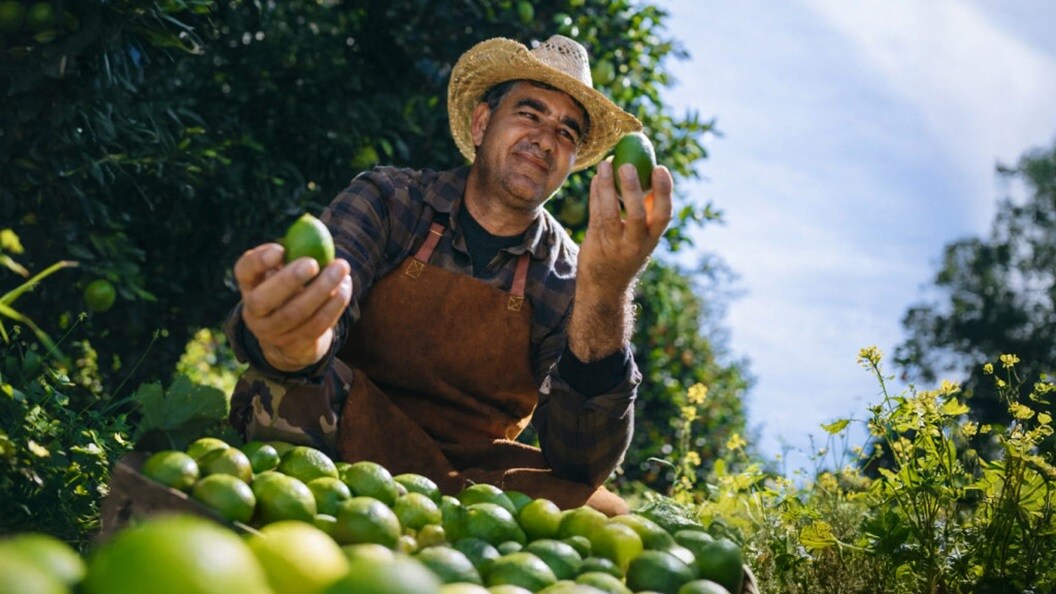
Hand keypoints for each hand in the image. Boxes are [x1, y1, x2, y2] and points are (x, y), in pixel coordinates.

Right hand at [233, 243, 351, 370]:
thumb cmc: (293, 289)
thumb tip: (312, 225)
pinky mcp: (294, 346)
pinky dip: (333, 306)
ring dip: (322, 290)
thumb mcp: (287, 271)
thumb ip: (295, 253)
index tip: (281, 249)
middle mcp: (253, 311)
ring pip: (295, 313)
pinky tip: (345, 288)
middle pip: (264, 299)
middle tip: (314, 262)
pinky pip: (316, 326)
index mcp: (250, 285)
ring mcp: (271, 332)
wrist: (293, 336)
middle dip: (290, 279)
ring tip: (341, 270)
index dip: (259, 261)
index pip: (244, 270)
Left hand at [579, 159, 672, 294]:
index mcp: (652, 238)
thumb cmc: (627, 251)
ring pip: (609, 214)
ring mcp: (613, 245)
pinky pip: (595, 215)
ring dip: (606, 187)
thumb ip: (643, 209)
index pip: (663, 215)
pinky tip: (595, 178)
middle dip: (632, 189)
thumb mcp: (641, 236)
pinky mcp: (595, 243)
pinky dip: (595, 194)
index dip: (664, 192)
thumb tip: (642, 169)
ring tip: (604, 165)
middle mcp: (635, 244)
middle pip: (636, 215)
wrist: (605, 287)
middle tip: (626, 165)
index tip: (660, 168)